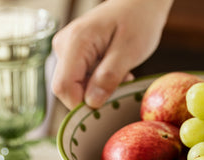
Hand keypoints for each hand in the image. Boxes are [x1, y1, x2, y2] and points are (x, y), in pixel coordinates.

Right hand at [51, 0, 172, 108]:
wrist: (140, 4)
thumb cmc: (138, 21)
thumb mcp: (129, 52)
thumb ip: (109, 77)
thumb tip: (91, 103)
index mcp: (75, 43)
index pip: (63, 88)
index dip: (82, 105)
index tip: (106, 106)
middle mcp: (64, 46)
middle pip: (68, 89)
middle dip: (94, 96)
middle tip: (120, 82)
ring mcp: (68, 51)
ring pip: (77, 87)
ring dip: (100, 89)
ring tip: (121, 73)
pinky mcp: (75, 56)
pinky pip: (83, 80)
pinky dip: (100, 83)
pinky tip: (116, 72)